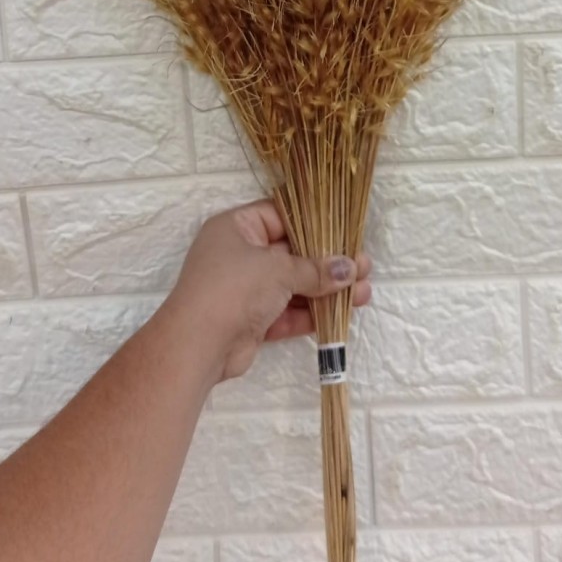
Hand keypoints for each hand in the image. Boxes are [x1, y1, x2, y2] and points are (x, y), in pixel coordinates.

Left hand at [163, 200, 372, 382]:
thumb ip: (316, 269)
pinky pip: (287, 312)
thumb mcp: (278, 270)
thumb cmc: (233, 288)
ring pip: (293, 285)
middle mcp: (239, 255)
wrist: (197, 346)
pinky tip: (343, 313)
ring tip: (364, 293)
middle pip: (291, 253)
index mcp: (236, 228)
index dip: (314, 223)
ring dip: (326, 290)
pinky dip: (312, 313)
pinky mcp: (252, 320)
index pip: (280, 216)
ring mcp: (245, 289)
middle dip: (328, 261)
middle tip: (363, 266)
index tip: (345, 231)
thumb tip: (350, 268)